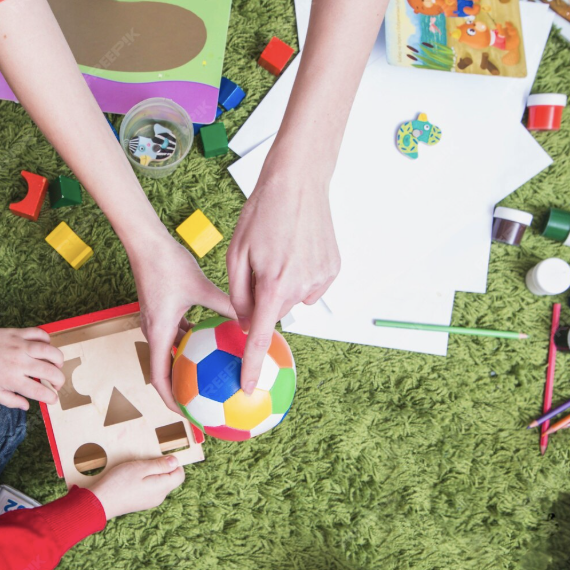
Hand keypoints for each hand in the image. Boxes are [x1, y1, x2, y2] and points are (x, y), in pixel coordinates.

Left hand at [0, 325, 64, 409]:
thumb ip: (10, 401)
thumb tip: (26, 406)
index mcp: (12, 379)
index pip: (40, 391)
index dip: (51, 397)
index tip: (52, 399)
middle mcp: (19, 362)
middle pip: (50, 372)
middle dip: (59, 381)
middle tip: (56, 384)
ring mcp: (20, 346)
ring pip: (50, 350)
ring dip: (58, 359)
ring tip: (57, 365)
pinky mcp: (18, 333)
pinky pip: (39, 333)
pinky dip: (47, 339)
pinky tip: (45, 347)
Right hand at [91, 455, 184, 517]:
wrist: (100, 503)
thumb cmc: (119, 483)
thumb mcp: (141, 468)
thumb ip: (160, 465)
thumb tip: (176, 461)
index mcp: (162, 488)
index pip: (179, 475)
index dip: (174, 463)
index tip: (161, 455)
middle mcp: (159, 497)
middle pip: (169, 479)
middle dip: (161, 467)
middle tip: (145, 460)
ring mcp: (150, 501)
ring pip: (158, 483)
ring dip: (151, 473)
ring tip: (136, 468)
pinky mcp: (141, 503)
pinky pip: (149, 489)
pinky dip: (144, 481)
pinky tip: (131, 478)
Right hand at [127, 228, 234, 410]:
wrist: (146, 242)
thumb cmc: (168, 263)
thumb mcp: (202, 288)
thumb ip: (226, 306)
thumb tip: (252, 323)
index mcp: (157, 334)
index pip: (160, 380)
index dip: (173, 402)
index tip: (189, 416)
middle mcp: (153, 333)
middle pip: (164, 373)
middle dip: (181, 393)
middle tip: (203, 408)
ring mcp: (157, 324)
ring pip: (171, 356)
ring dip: (185, 371)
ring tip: (208, 384)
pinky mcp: (162, 313)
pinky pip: (177, 338)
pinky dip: (191, 348)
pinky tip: (214, 346)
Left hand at [226, 168, 339, 392]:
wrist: (299, 182)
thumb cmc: (262, 213)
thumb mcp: (236, 254)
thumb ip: (237, 294)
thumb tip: (242, 324)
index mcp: (272, 284)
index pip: (259, 337)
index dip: (253, 365)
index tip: (250, 387)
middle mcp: (300, 286)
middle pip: (274, 312)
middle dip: (264, 299)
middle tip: (260, 265)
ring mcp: (321, 279)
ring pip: (292, 300)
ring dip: (283, 286)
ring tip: (280, 252)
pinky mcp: (333, 269)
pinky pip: (310, 286)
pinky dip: (301, 276)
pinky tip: (297, 250)